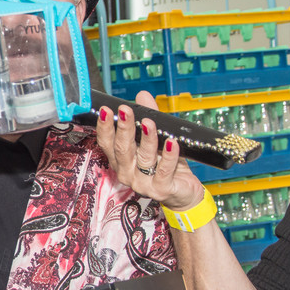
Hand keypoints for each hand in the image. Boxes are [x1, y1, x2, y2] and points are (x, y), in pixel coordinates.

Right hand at [95, 91, 205, 210]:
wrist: (183, 193)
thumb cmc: (166, 167)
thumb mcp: (157, 139)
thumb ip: (148, 117)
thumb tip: (142, 96)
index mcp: (122, 162)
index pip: (107, 144)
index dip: (105, 127)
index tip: (106, 110)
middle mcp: (128, 174)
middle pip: (122, 150)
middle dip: (124, 129)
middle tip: (125, 110)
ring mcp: (143, 184)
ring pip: (143, 159)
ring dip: (147, 140)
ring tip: (150, 123)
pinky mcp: (161, 190)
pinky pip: (164, 170)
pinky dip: (169, 156)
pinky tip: (171, 142)